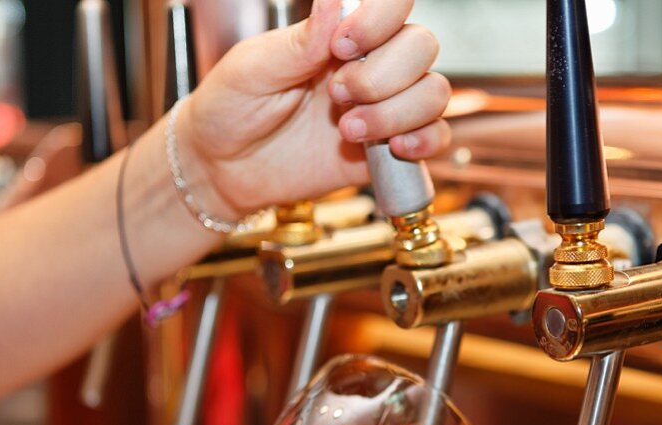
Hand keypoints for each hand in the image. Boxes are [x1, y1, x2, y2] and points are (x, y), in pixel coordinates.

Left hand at [180, 0, 450, 217]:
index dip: (380, 19)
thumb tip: (333, 0)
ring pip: (433, 92)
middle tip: (336, 95)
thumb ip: (300, 41)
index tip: (341, 46)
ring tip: (348, 130)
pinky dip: (425, 140)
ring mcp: (383, 107)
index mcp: (337, 35)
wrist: (224, 170)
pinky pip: (436, 136)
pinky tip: (393, 148)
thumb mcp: (253, 69)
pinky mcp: (390, 150)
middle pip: (421, 47)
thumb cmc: (231, 110)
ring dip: (397, 112)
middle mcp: (369, 65)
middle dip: (383, 75)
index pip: (393, 5)